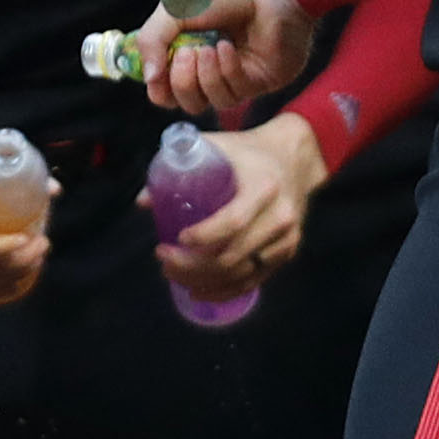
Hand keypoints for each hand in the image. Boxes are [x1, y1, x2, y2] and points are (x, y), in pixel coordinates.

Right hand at [133, 0, 312, 115]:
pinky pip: (238, 92)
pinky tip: (229, 48)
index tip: (155, 76)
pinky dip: (228, 71)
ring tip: (210, 47)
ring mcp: (240, 75)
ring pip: (214, 102)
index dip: (159, 89)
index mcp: (191, 48)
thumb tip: (149, 78)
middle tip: (187, 53)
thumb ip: (152, 40)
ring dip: (206, 77)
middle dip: (182, 83)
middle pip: (189, 102)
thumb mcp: (176, 9)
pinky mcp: (263, 80)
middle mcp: (215, 66)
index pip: (169, 88)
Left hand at [150, 112, 320, 292]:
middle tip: (163, 259)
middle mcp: (280, 216)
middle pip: (232, 255)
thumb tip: (143, 202)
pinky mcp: (287, 252)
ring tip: (173, 274)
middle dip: (191, 265)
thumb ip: (179, 165)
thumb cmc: (248, 152)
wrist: (295, 158)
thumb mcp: (217, 147)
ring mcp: (287, 238)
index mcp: (263, 187)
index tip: (175, 239)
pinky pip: (254, 280)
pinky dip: (224, 291)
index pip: (233, 222)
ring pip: (240, 273)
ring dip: (203, 281)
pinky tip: (199, 291)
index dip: (203, 237)